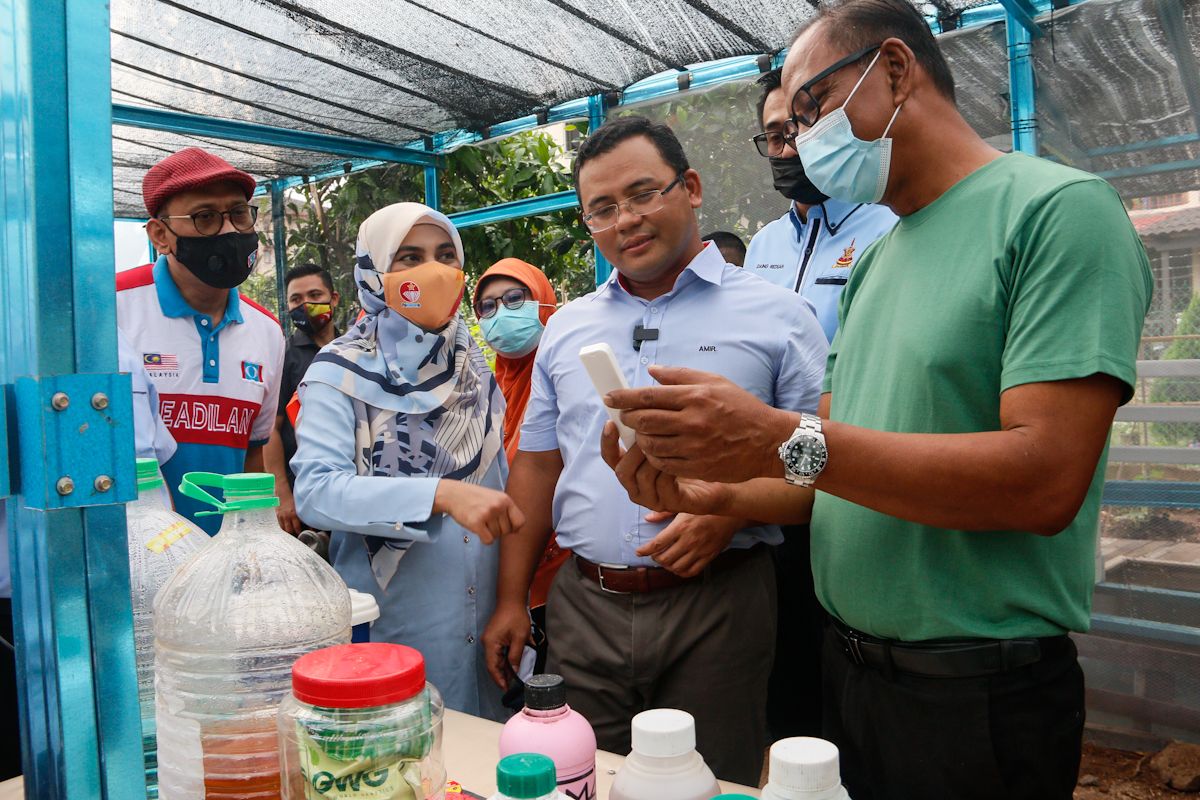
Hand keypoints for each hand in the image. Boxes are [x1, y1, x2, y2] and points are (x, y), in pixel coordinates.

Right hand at [275, 495, 303, 535]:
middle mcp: (287, 516)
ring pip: (284, 529)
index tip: (305, 535)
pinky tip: (287, 531)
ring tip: (293, 536)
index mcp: (294, 514)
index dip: (301, 532)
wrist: (282, 494)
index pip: (297, 527)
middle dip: (294, 535)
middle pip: (290, 530)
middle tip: (299, 537)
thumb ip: (303, 515)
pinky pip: (280, 526)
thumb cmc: (293, 500)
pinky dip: (284, 529)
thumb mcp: (299, 507)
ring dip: (289, 533)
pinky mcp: (277, 516)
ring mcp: (281, 517)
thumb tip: (309, 523)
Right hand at [434, 481, 525, 544]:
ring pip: (497, 536)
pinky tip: (478, 529)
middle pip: (507, 531)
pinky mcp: (476, 522)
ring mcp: (487, 514)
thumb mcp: (495, 497)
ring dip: (489, 533)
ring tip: (481, 521)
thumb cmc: (475, 498)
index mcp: (505, 499)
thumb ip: (507, 510)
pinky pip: (488, 540)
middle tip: (488, 522)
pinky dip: (484, 539)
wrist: (454, 494)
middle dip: (498, 530)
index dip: (514, 528)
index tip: (506, 527)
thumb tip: (517, 530)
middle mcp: (498, 506)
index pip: (520, 521)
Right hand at [482, 600, 530, 688]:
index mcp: (491, 644)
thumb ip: (516, 655)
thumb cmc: (516, 616)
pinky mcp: (494, 637)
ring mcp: (489, 640)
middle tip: (511, 687)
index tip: (506, 689)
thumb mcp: (519, 637)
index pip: (492, 667)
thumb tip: (515, 671)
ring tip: (513, 679)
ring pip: (495, 659)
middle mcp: (487, 643)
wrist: (511, 599)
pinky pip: (497, 652)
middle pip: (492, 664)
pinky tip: (512, 666)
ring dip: (503, 668)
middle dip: (501, 676)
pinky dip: (504, 660)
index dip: (499, 679)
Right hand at [600, 422, 730, 513]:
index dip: (607, 441)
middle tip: (648, 431)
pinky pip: (662, 485)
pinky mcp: (671, 503)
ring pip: (640, 477)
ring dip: (651, 457)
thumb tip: (650, 379)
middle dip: (633, 448)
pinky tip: (682, 453)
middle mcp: (638, 483)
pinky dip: (668, 468)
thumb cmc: (695, 449)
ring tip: (668, 441)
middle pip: (621, 469)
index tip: (610, 423)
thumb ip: (656, 412)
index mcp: (634, 464)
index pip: (611, 455)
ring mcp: (653, 496)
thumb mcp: (673, 428)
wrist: (723, 474)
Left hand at [605, 366, 796, 481]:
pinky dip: (654, 456)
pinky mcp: (697, 466)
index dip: (624, 397)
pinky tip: (656, 449)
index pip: (648, 396)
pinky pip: (664, 463)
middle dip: (628, 419)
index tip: (610, 398)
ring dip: (640, 439)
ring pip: (651, 444)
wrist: (768, 442)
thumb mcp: (715, 382)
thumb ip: (681, 376)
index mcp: (695, 396)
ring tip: (641, 434)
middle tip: (624, 416)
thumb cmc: (741, 408)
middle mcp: (693, 421)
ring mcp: (695, 446)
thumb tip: (652, 372)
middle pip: (645, 420)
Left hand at [635, 513, 740, 577]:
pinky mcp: (708, 556)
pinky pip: (692, 571)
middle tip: (654, 555)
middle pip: (665, 558)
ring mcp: (699, 550)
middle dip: (656, 559)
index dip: (645, 550)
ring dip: (667, 567)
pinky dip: (681, 572)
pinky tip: (678, 567)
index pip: (657, 544)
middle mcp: (688, 541)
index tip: (639, 552)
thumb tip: (648, 518)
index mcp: (680, 527)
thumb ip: (664, 513)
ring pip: (677, 567)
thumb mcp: (683, 506)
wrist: (729, 513)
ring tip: (665, 561)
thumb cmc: (704, 508)